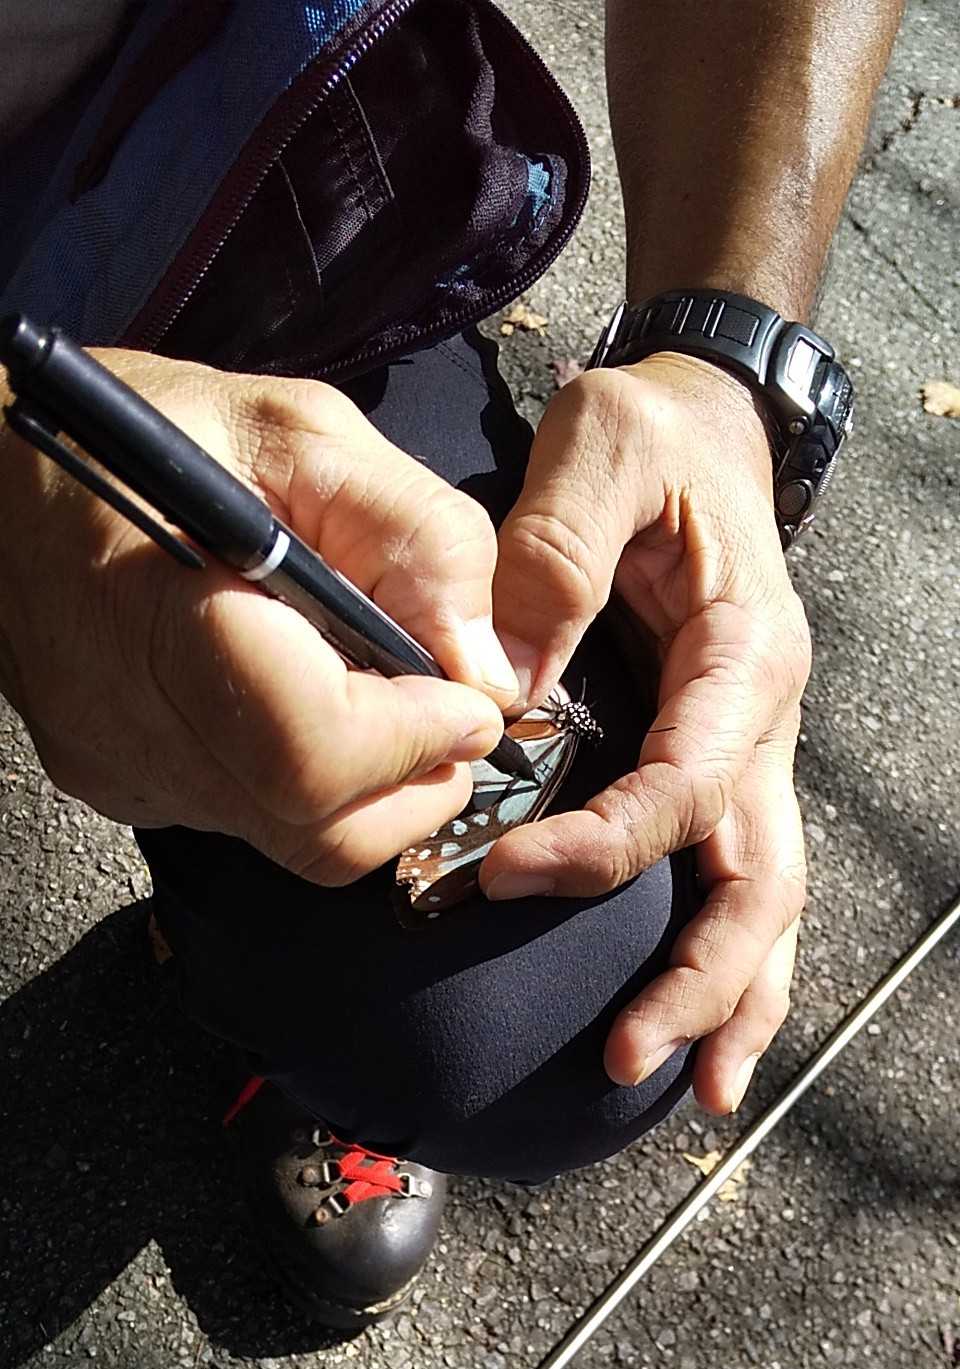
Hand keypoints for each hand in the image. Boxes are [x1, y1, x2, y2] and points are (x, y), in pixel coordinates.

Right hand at [0, 350, 516, 882]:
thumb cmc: (140, 433)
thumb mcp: (302, 434)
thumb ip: (418, 541)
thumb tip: (484, 669)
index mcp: (169, 621)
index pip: (315, 752)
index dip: (417, 739)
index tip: (467, 702)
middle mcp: (135, 725)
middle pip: (316, 831)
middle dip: (415, 788)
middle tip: (449, 720)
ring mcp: (122, 769)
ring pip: (288, 841)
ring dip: (368, 792)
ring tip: (384, 703)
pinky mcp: (119, 785)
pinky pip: (242, 820)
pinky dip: (305, 786)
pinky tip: (305, 704)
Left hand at [482, 351, 809, 1112]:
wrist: (701, 430)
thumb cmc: (651, 434)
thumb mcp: (601, 445)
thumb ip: (553, 551)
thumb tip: (500, 683)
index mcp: (744, 656)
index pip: (690, 783)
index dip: (607, 845)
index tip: (509, 875)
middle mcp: (762, 723)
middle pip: (758, 878)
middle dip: (701, 976)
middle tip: (628, 1057)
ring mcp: (748, 756)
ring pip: (762, 899)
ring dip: (728, 995)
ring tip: (684, 1088)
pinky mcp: (715, 770)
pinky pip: (731, 879)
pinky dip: (723, 963)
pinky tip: (691, 1034)